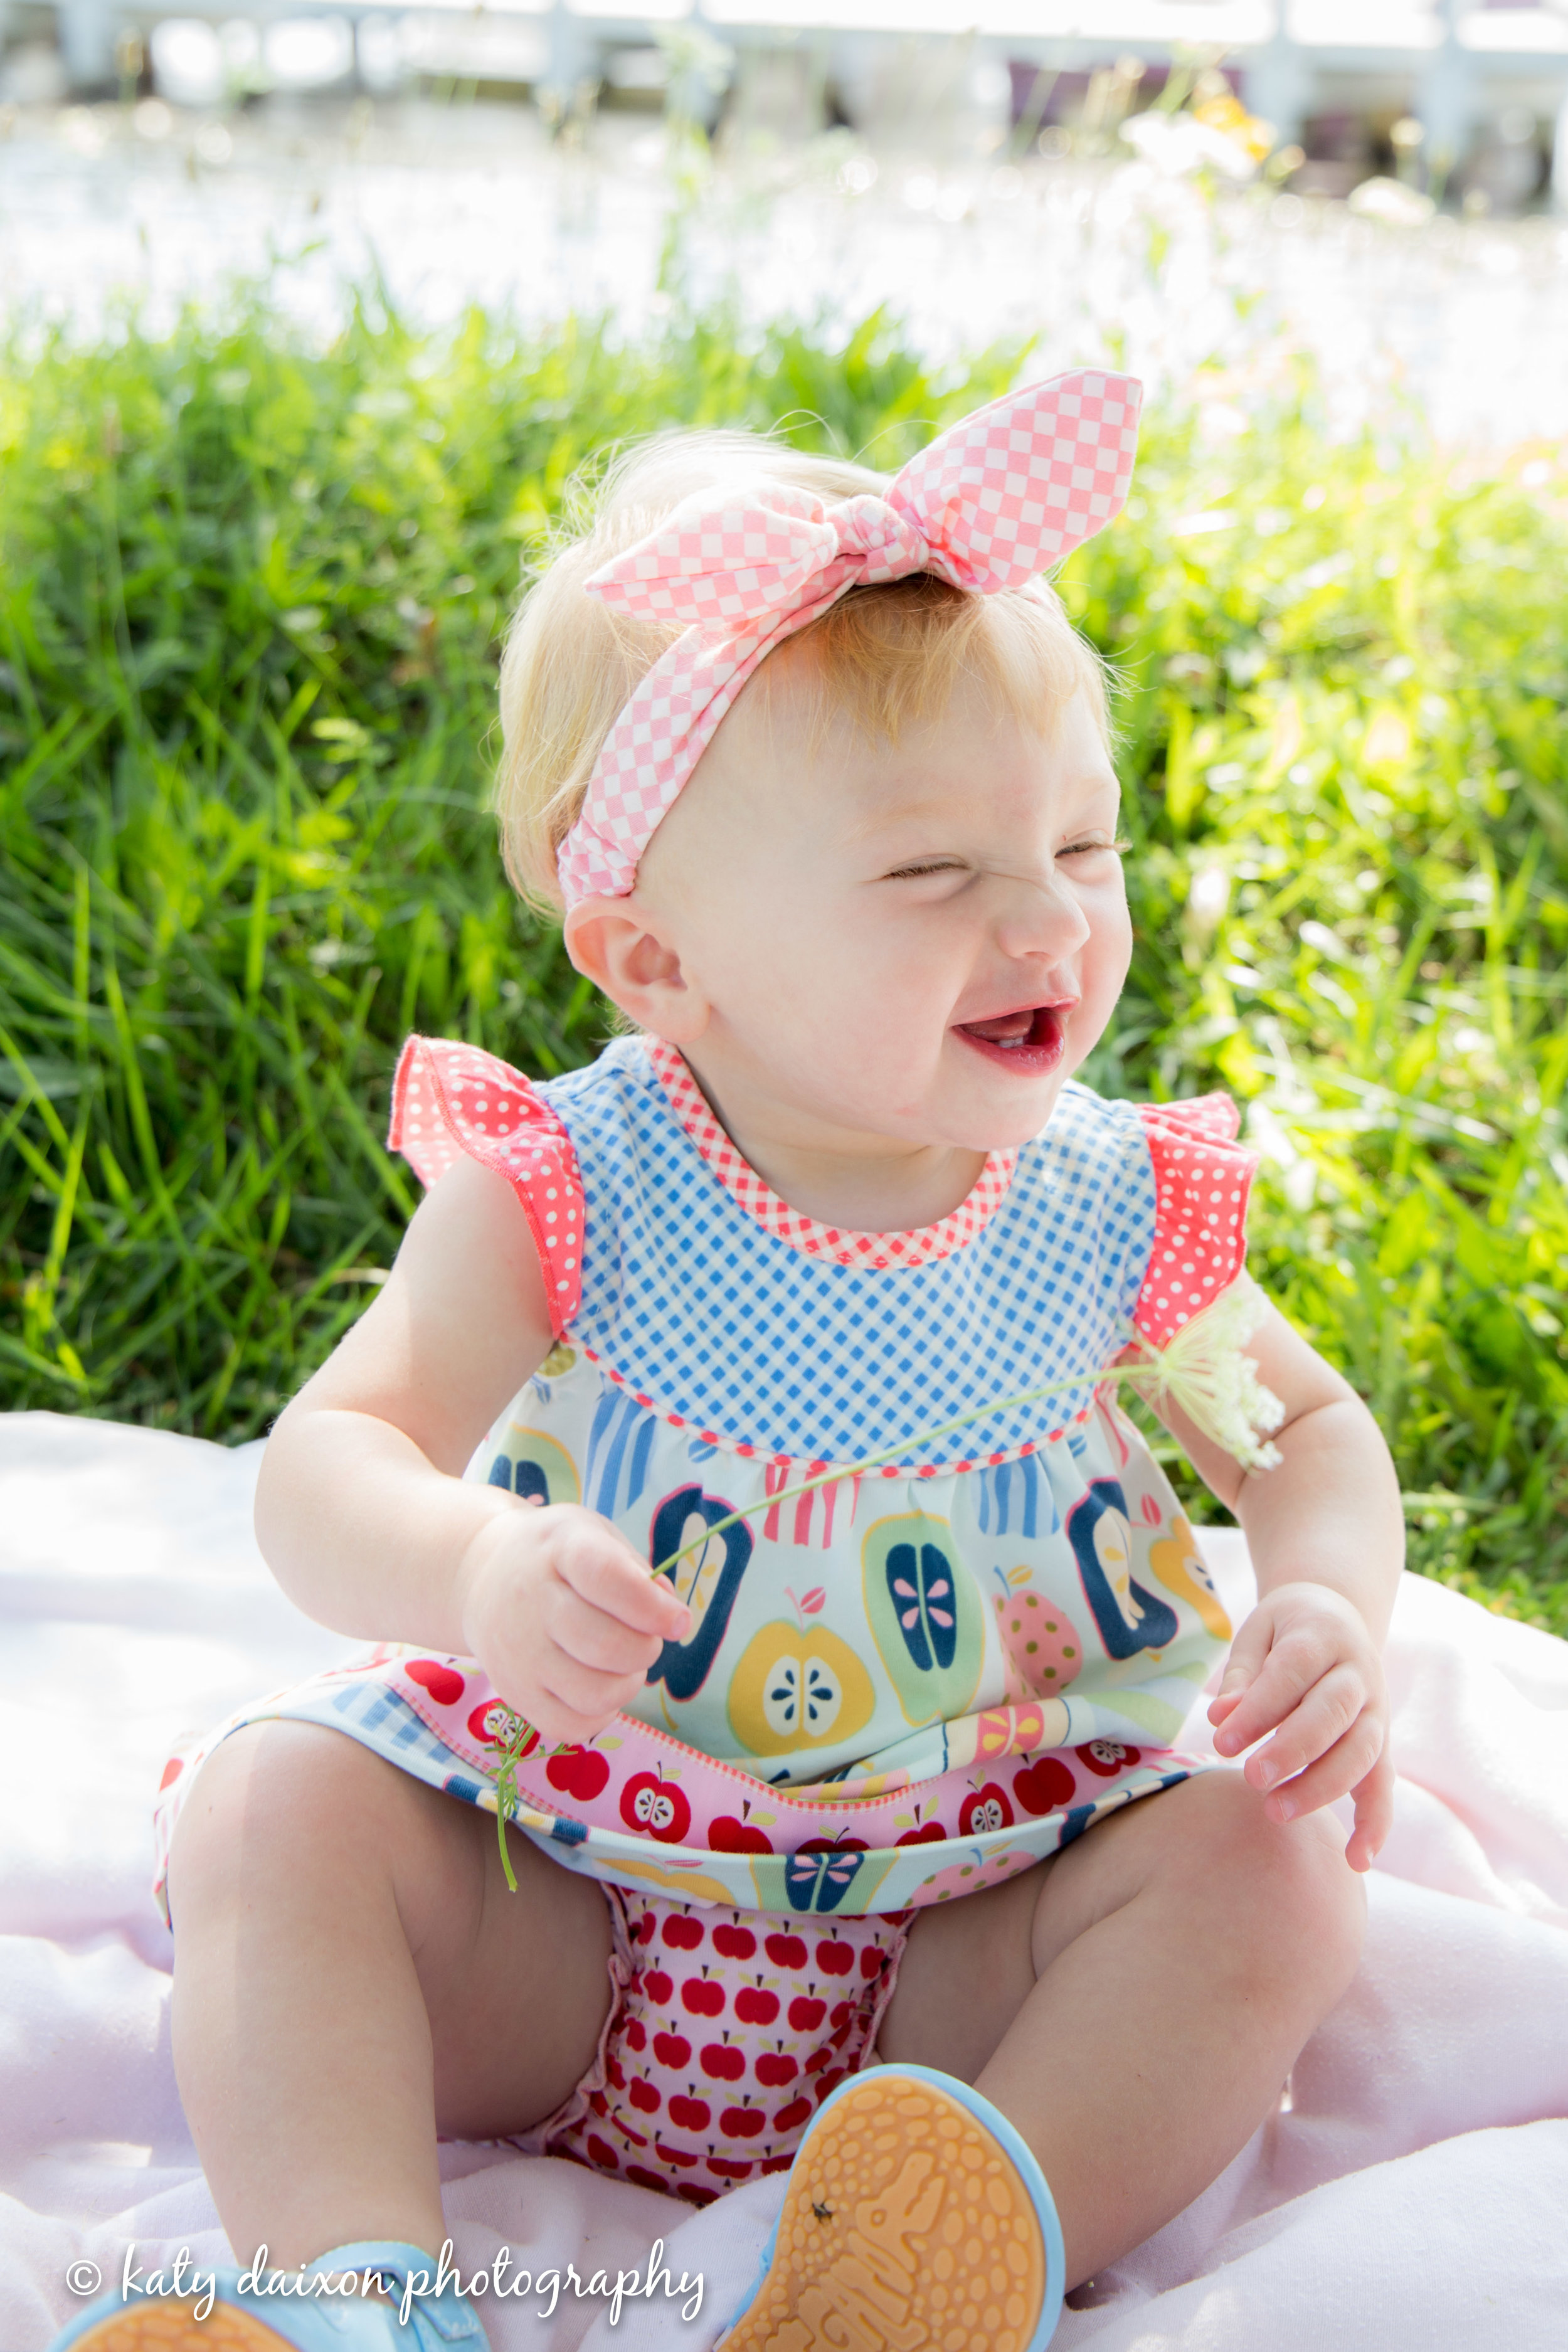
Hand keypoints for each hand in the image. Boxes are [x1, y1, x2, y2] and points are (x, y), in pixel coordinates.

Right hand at [456, 1501, 690, 1750]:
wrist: (482, 1575)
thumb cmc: (557, 1556)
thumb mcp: (597, 1537)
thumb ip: (638, 1574)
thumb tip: (673, 1619)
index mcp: (560, 1549)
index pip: (606, 1579)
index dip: (651, 1607)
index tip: (678, 1621)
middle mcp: (531, 1601)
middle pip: (606, 1646)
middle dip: (645, 1649)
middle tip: (647, 1639)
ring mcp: (518, 1653)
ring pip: (593, 1694)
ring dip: (627, 1684)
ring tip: (623, 1664)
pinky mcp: (513, 1693)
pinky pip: (570, 1727)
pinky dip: (600, 1714)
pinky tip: (600, 1687)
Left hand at [1207, 1582, 1392, 1872]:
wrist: (1339, 1616)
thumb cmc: (1285, 1631)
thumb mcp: (1257, 1635)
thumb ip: (1241, 1676)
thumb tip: (1220, 1718)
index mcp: (1323, 1635)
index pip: (1292, 1673)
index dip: (1259, 1709)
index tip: (1221, 1741)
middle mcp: (1359, 1672)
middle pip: (1332, 1714)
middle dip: (1293, 1750)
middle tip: (1250, 1778)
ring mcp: (1377, 1709)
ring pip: (1361, 1753)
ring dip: (1322, 1787)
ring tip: (1275, 1811)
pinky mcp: (1383, 1742)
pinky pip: (1384, 1785)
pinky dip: (1376, 1824)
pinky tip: (1356, 1860)